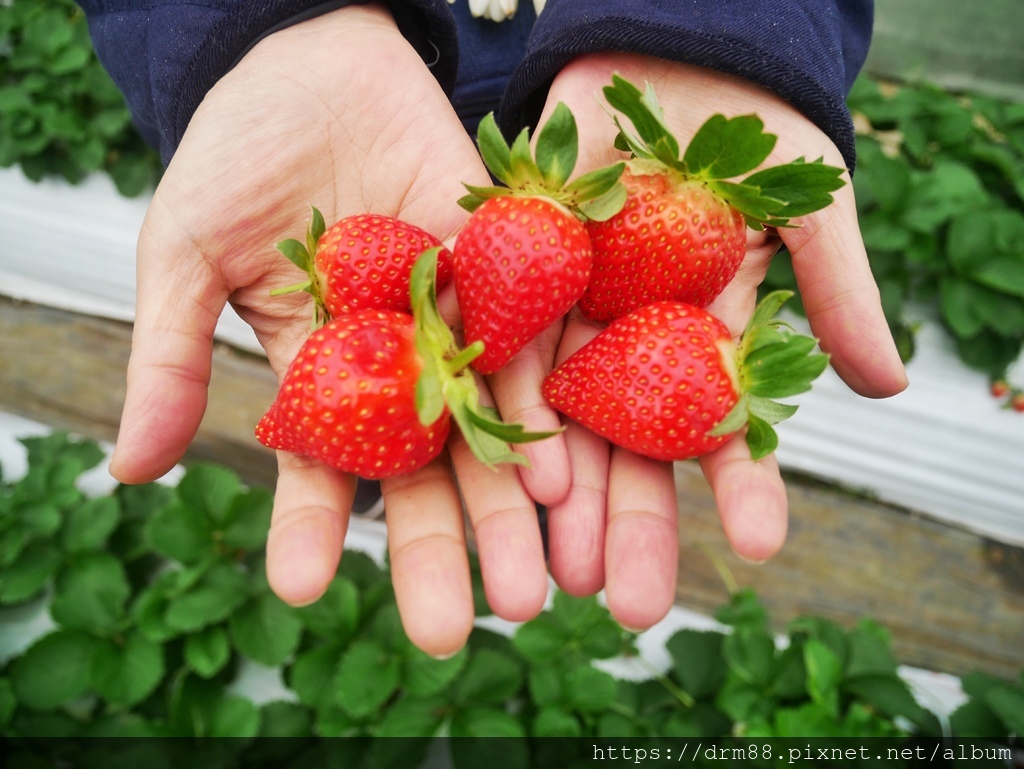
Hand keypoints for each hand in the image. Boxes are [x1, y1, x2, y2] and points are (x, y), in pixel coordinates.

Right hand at [108, 3, 555, 655]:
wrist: (316, 62)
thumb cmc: (239, 152)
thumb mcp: (185, 253)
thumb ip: (172, 356)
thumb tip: (130, 470)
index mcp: (320, 372)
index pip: (318, 471)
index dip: (310, 531)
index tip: (303, 592)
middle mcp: (396, 365)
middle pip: (423, 475)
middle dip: (437, 552)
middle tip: (451, 633)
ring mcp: (454, 324)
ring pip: (486, 433)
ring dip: (508, 511)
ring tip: (530, 589)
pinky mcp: (503, 273)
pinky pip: (526, 347)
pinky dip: (537, 408)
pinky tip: (554, 476)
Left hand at [484, 52, 908, 630]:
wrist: (668, 61)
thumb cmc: (750, 134)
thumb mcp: (806, 208)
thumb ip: (837, 292)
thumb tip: (889, 384)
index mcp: (703, 339)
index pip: (722, 427)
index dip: (742, 486)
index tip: (761, 549)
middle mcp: (633, 345)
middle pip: (632, 448)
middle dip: (632, 525)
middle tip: (629, 606)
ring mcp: (571, 317)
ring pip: (561, 418)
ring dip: (561, 499)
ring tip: (557, 573)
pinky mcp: (513, 277)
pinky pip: (501, 344)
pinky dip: (499, 401)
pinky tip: (500, 469)